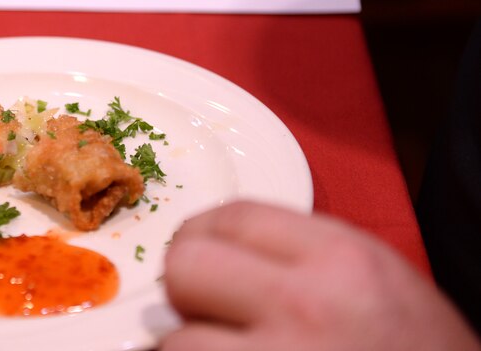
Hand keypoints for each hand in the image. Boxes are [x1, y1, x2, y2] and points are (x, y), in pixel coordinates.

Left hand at [162, 201, 480, 350]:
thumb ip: (299, 254)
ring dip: (189, 345)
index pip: (231, 216)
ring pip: (177, 339)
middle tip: (201, 307)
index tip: (195, 251)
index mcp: (340, 257)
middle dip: (185, 286)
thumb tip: (217, 250)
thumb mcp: (376, 277)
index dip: (200, 233)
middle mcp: (306, 304)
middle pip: (186, 266)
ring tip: (224, 349)